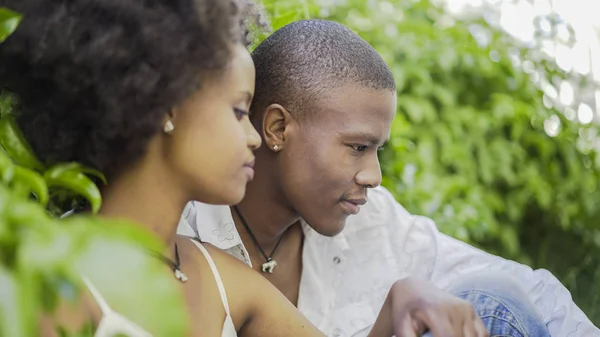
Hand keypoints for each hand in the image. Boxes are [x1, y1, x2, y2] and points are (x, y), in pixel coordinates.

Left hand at [368, 277, 487, 336]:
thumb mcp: (401, 326)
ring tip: (441, 334)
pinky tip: (458, 336)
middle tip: (434, 336)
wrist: (412, 288)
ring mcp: (466, 308)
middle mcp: (454, 307)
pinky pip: (482, 334)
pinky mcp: (472, 310)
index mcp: (435, 311)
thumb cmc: (404, 310)